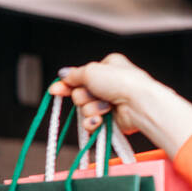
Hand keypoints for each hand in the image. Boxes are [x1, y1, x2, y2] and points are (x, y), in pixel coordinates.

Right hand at [49, 53, 191, 157]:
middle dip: (83, 97)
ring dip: (91, 110)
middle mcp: (108, 84)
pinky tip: (101, 120)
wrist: (137, 104)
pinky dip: (93, 122)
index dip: (66, 85)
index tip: (55, 90)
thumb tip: (62, 75)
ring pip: (84, 109)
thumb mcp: (90, 71)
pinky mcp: (109, 118)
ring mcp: (109, 102)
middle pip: (80, 94)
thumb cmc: (120, 82)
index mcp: (106, 67)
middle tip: (93, 95)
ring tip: (105, 107)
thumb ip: (73, 75)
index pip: (79, 77)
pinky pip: (90, 123)